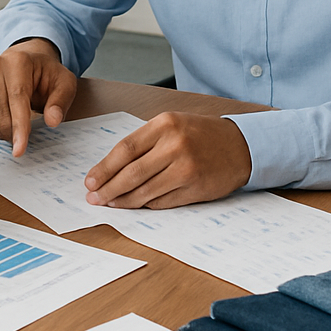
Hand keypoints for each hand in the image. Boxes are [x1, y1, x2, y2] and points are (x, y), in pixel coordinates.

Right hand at [0, 38, 78, 156]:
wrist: (28, 61)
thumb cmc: (46, 73)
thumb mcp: (65, 83)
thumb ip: (61, 102)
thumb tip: (52, 120)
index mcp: (18, 61)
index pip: (17, 99)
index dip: (19, 127)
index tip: (19, 150)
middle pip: (2, 116)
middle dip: (17, 133)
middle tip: (32, 130)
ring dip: (8, 132)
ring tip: (21, 120)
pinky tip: (9, 117)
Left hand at [84, 111, 251, 208]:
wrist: (241, 146)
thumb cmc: (201, 134)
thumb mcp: (172, 125)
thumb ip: (145, 142)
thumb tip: (111, 168)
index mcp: (165, 125)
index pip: (125, 149)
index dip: (104, 168)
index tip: (90, 181)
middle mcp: (175, 145)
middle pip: (131, 173)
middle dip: (108, 188)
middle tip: (94, 198)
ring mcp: (186, 169)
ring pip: (145, 191)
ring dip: (124, 200)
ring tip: (110, 203)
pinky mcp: (195, 188)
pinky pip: (162, 201)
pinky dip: (145, 205)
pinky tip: (134, 205)